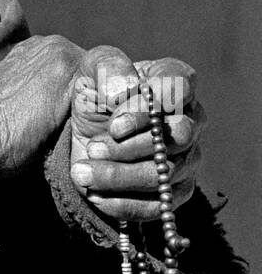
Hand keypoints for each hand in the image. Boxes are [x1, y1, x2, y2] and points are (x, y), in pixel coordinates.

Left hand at [69, 46, 203, 221]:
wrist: (83, 129)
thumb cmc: (95, 92)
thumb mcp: (92, 69)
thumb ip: (108, 67)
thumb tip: (125, 89)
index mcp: (174, 82)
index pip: (180, 87)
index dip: (149, 107)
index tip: (114, 122)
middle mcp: (191, 120)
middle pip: (179, 136)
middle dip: (131, 145)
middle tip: (94, 148)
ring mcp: (187, 158)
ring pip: (164, 174)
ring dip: (119, 175)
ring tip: (83, 171)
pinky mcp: (174, 192)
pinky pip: (158, 206)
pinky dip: (122, 203)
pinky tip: (94, 194)